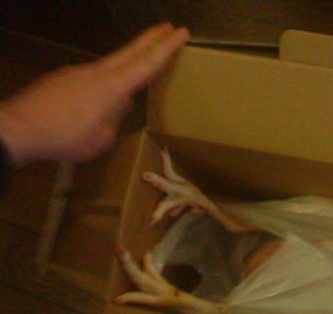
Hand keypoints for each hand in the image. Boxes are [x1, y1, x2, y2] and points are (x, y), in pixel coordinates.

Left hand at [0, 23, 189, 166]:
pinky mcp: (63, 79)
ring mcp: (78, 73)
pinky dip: (104, 82)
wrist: (19, 128)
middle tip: (169, 26)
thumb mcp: (102, 138)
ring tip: (138, 70)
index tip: (182, 33)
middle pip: (130, 50)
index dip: (167, 48)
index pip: (147, 64)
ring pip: (111, 65)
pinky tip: (100, 98)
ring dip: (129, 62)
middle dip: (152, 38)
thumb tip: (121, 105)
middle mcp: (98, 73)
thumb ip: (115, 118)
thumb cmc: (67, 137)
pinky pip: (92, 78)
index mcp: (114, 87)